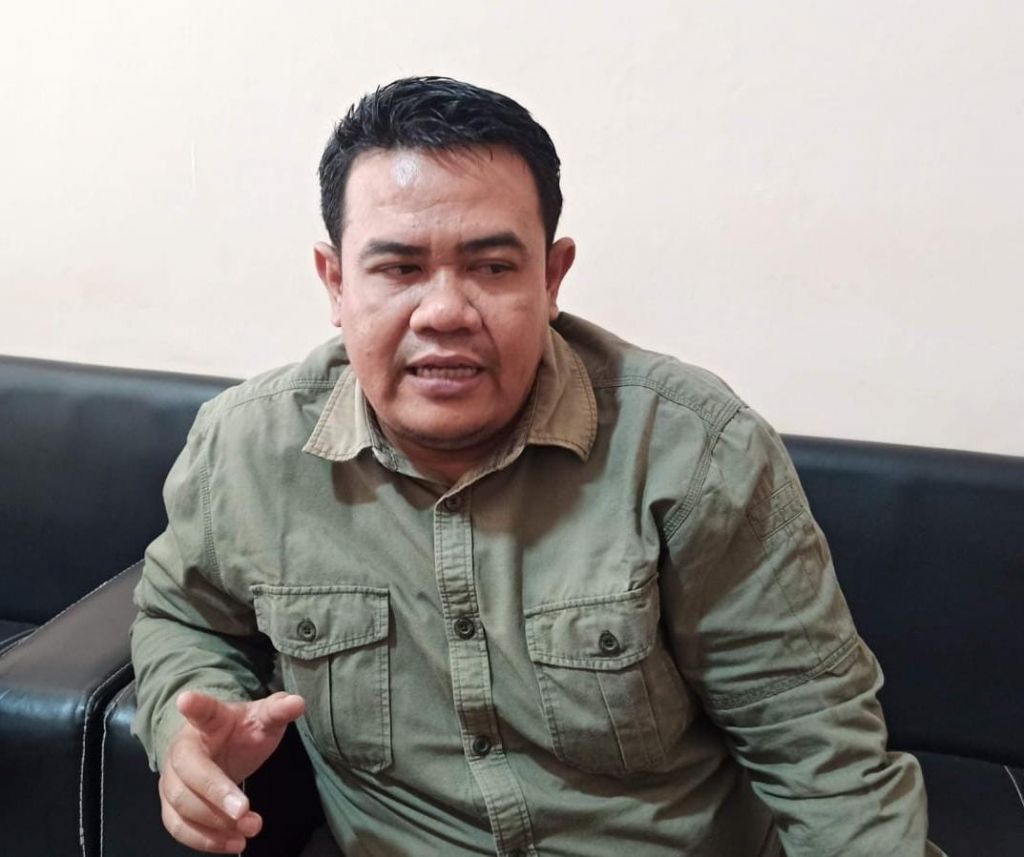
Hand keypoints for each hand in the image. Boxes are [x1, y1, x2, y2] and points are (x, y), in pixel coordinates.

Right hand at [158, 690, 305, 852]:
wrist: (220, 747)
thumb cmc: (242, 731)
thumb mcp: (263, 718)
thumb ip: (278, 711)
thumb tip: (298, 703)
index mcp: (208, 721)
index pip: (202, 711)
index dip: (195, 705)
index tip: (187, 699)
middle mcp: (183, 748)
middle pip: (190, 771)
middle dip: (215, 793)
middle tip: (244, 811)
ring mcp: (172, 778)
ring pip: (181, 804)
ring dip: (214, 823)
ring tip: (250, 828)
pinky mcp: (170, 805)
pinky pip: (178, 827)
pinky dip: (205, 840)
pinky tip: (233, 845)